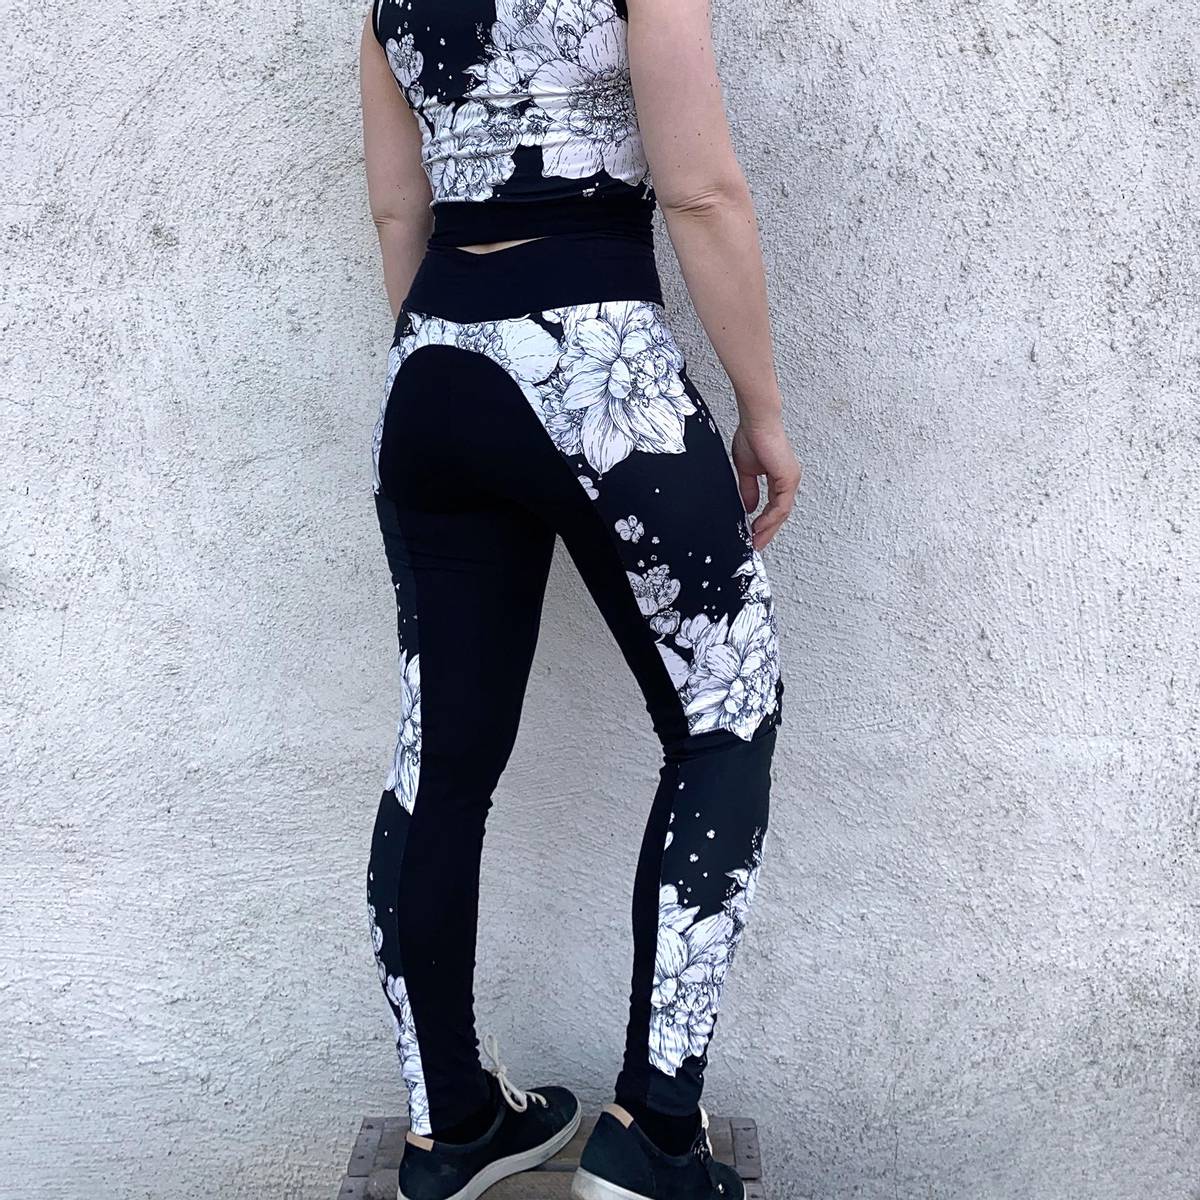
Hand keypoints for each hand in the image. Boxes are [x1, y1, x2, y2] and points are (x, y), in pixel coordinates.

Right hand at [731, 416, 801, 549]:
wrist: (756, 422)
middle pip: (780, 513)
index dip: (764, 522)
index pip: (774, 506)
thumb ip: (749, 490)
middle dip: (767, 531)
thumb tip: (749, 507)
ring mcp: (790, 479)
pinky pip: (781, 505)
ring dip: (768, 528)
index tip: (753, 534)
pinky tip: (759, 526)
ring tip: (756, 539)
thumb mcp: (746, 471)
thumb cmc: (752, 436)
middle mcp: (787, 480)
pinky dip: (770, 518)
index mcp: (779, 477)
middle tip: (756, 544)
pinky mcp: (788, 478)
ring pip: (782, 512)